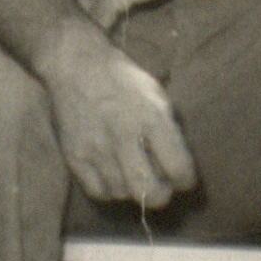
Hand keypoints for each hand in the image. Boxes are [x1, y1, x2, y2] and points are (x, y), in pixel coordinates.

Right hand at [39, 30, 197, 208]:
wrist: (76, 66)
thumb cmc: (123, 79)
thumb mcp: (156, 95)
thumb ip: (168, 130)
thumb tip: (177, 165)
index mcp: (151, 118)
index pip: (177, 167)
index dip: (186, 180)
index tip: (183, 178)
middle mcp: (124, 136)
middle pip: (150, 192)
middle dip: (162, 194)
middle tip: (161, 185)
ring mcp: (97, 149)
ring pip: (124, 194)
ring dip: (134, 189)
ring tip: (134, 173)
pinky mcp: (75, 157)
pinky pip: (99, 192)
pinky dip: (110, 190)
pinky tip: (114, 175)